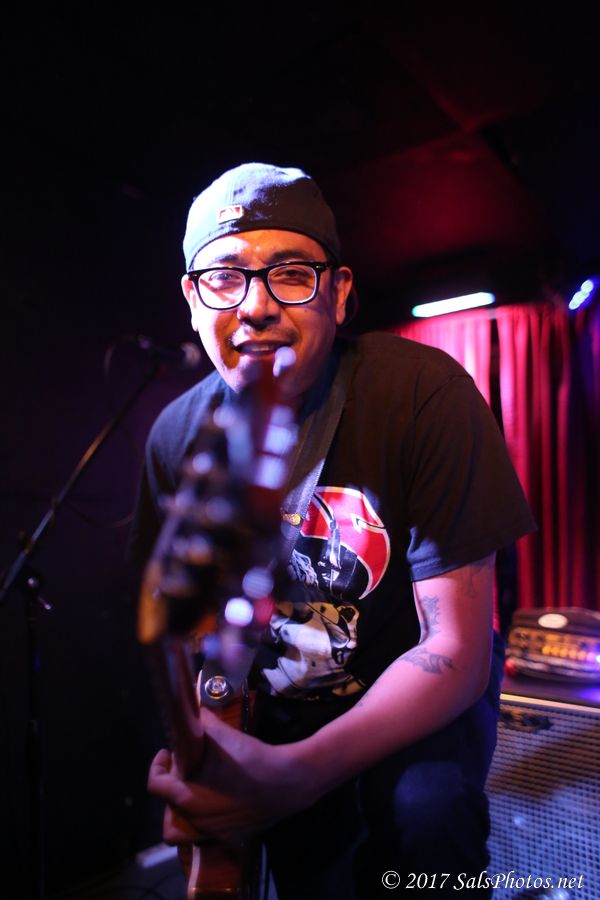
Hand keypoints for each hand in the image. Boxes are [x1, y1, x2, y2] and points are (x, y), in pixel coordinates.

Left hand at [148, 707, 314, 844]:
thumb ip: (201, 721)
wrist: (286, 781)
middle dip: (171, 789)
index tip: (168, 755)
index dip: (157, 767)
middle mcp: (195, 819)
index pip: (155, 786)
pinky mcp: (231, 838)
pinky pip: (207, 836)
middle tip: (184, 772)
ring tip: (193, 795)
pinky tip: (218, 804)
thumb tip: (191, 707)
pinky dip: (206, 822)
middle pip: (167, 809)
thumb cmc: (249, 758)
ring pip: (182, 832)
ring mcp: (212, 833)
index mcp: (185, 796)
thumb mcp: (221, 733)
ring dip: (182, 814)